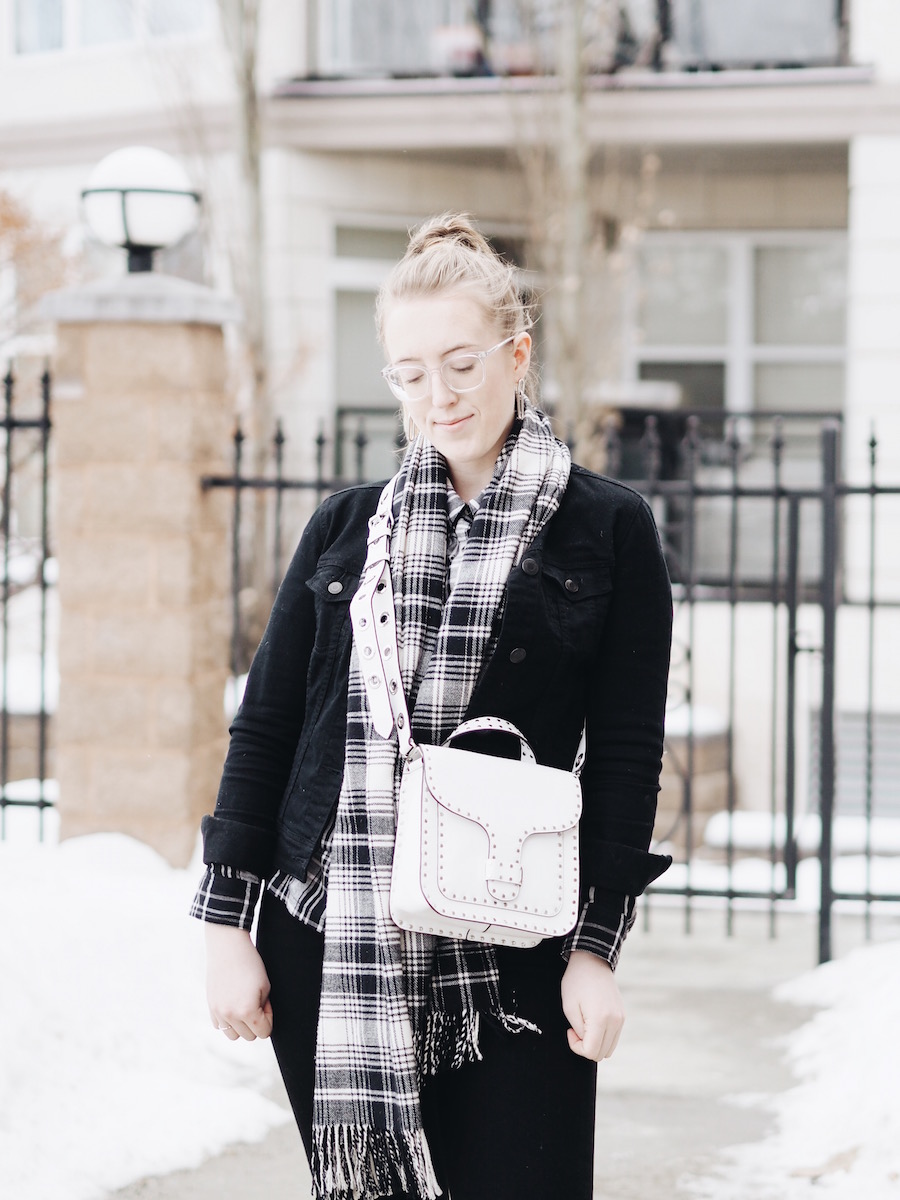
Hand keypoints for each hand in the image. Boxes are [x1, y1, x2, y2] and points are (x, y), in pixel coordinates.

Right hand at [204, 923, 272, 1041]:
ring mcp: (218, 1012)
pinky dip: (228, 1021)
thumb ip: (264, 1008)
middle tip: (256, 1001)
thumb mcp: (265, 986)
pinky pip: (220, 1026)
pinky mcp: (210, 1007)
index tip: (266, 1003)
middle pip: (249, 1036)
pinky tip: (232, 1004)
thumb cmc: (251, 964)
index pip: (264, 1032)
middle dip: (256, 1022)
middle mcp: (231, 1015)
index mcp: (248, 1011)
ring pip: (233, 1035)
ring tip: (244, 1007)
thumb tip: (260, 1023)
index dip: (269, 1018)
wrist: (228, 948)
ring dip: (241, 1026)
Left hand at [560, 950, 623, 1060]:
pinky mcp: (622, 1015)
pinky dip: (603, 1037)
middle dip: (585, 1047)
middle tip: (575, 1029)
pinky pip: (614, 1038)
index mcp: (600, 1019)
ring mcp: (621, 1019)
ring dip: (595, 1043)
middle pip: (601, 1054)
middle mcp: (615, 1021)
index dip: (576, 1047)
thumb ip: (578, 1031)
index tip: (570, 1031)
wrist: (592, 961)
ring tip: (584, 1026)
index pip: (591, 1052)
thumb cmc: (576, 982)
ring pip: (609, 1049)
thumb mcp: (569, 1007)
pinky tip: (593, 1023)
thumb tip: (586, 1044)